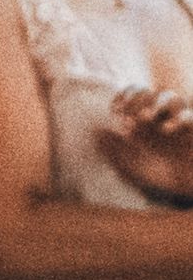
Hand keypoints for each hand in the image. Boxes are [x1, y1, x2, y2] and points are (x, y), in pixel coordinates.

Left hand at [101, 87, 192, 204]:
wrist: (181, 187)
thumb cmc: (156, 175)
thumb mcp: (130, 167)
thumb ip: (114, 152)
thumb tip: (97, 132)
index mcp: (142, 120)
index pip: (132, 95)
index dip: (123, 97)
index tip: (115, 110)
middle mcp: (159, 116)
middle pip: (148, 92)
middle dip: (137, 98)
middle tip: (129, 114)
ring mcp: (176, 120)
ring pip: (170, 96)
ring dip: (156, 103)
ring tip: (145, 118)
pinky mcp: (192, 130)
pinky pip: (188, 116)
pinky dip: (177, 118)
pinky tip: (166, 129)